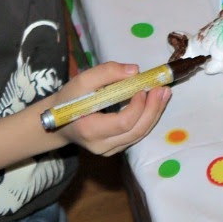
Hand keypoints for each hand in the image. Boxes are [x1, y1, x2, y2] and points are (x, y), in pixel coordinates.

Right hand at [48, 61, 169, 156]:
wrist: (58, 122)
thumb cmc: (70, 99)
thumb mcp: (82, 80)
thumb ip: (107, 72)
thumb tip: (135, 70)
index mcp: (90, 130)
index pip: (123, 122)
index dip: (138, 106)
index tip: (143, 88)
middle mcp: (101, 146)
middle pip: (136, 131)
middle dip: (153, 109)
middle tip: (163, 89)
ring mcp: (109, 150)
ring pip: (139, 134)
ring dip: (155, 113)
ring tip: (164, 93)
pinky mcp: (115, 149)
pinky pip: (136, 135)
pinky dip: (148, 118)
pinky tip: (155, 103)